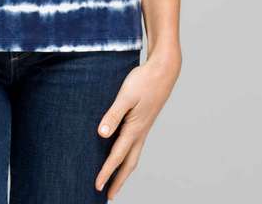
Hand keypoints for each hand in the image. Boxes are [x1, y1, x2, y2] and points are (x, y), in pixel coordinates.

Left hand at [94, 49, 181, 198]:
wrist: (163, 70)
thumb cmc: (144, 81)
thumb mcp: (125, 96)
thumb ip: (113, 114)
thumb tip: (102, 134)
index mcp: (135, 129)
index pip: (117, 157)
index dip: (106, 172)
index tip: (97, 187)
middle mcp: (140, 132)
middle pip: (129, 163)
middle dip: (118, 180)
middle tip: (109, 196)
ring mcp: (144, 128)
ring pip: (134, 155)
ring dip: (124, 170)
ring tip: (116, 179)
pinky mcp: (144, 121)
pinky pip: (135, 145)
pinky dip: (128, 155)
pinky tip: (122, 151)